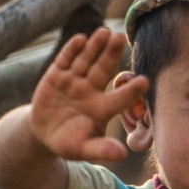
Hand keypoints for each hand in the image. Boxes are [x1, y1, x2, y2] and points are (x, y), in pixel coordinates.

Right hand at [29, 27, 148, 162]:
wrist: (44, 133)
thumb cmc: (69, 142)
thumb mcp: (83, 149)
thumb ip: (101, 149)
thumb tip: (121, 155)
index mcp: (102, 108)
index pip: (120, 98)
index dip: (131, 90)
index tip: (145, 81)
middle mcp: (91, 90)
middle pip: (103, 70)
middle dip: (111, 54)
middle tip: (120, 39)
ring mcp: (74, 80)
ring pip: (86, 60)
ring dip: (95, 47)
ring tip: (104, 33)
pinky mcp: (57, 75)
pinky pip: (65, 60)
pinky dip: (72, 50)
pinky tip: (81, 39)